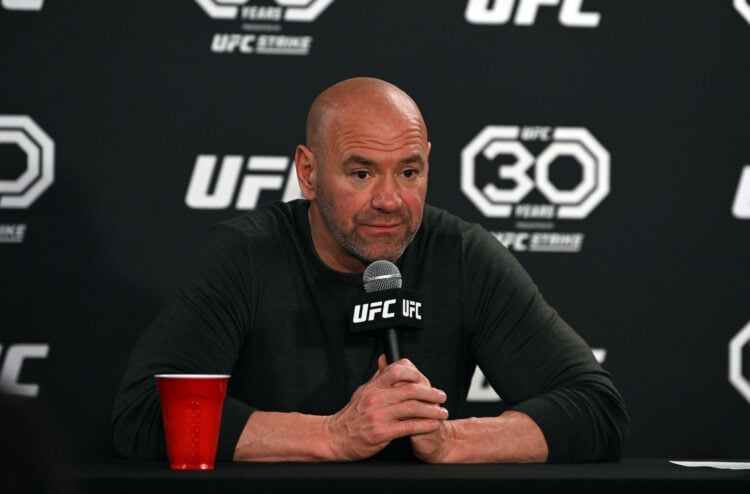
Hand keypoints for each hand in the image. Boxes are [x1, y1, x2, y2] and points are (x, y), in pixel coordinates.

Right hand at [324, 354, 447, 460]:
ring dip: (432, 410)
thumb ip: (378, 377)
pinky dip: (424, 425)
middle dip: (431, 393)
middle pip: (411, 390)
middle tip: (441, 396)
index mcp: (373, 387)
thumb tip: (385, 359)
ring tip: (442, 412)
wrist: (335, 437)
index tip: (425, 379)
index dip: (415, 373)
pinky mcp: (382, 433)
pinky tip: (432, 424)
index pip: (397, 371)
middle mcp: (377, 399)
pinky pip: (409, 427)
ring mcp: (379, 416)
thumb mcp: (363, 391)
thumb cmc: (351, 416)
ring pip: (413, 409)